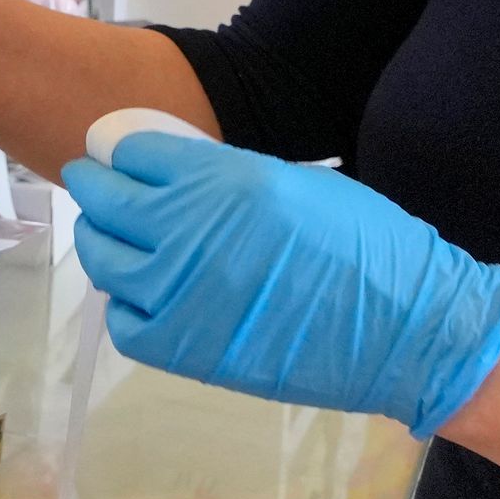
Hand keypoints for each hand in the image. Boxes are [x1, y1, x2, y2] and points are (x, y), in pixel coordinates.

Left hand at [59, 132, 499, 436]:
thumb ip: (227, 175)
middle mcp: (187, 232)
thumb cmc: (365, 244)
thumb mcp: (295, 180)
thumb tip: (172, 172)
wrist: (404, 329)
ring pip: (104, 259)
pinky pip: (125, 319)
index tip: (114, 152)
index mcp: (222, 180)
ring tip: (112, 237)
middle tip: (94, 183)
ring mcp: (178, 295)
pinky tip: (142, 294)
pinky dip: (125, 303)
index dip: (119, 148)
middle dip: (94, 184)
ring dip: (101, 241)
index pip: (134, 152)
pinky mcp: (182, 349)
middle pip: (106, 200)